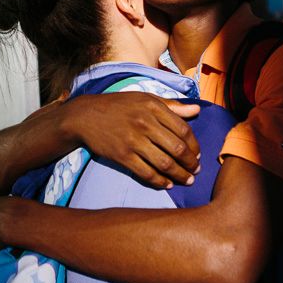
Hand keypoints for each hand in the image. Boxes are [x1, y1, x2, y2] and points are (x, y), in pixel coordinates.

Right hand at [62, 92, 200, 188]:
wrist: (86, 116)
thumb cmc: (118, 106)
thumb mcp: (145, 98)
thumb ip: (172, 105)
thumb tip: (197, 109)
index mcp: (153, 107)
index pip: (183, 129)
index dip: (194, 145)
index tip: (197, 154)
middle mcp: (145, 123)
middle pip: (177, 148)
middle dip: (191, 163)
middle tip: (195, 171)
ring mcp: (133, 141)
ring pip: (165, 163)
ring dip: (179, 175)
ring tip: (187, 180)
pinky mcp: (122, 156)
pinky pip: (146, 173)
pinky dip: (160, 181)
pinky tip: (167, 184)